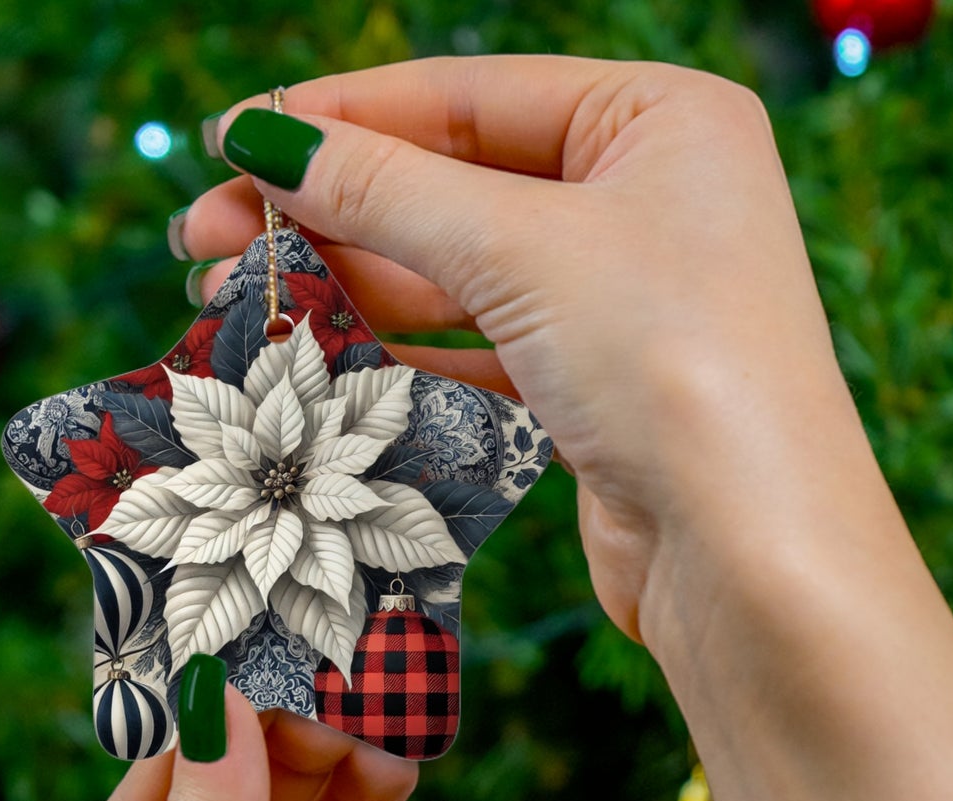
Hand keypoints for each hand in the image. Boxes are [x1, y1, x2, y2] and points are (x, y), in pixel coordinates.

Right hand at [178, 56, 872, 646]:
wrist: (749, 553)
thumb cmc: (670, 364)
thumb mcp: (520, 249)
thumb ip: (387, 189)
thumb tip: (265, 139)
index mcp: (659, 119)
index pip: (467, 96)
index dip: (339, 117)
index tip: (228, 141)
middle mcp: (647, 198)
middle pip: (453, 183)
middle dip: (327, 210)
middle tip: (204, 238)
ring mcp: (623, 298)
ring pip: (459, 272)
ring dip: (349, 283)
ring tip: (236, 298)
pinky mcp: (598, 387)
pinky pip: (479, 346)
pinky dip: (401, 348)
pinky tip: (321, 352)